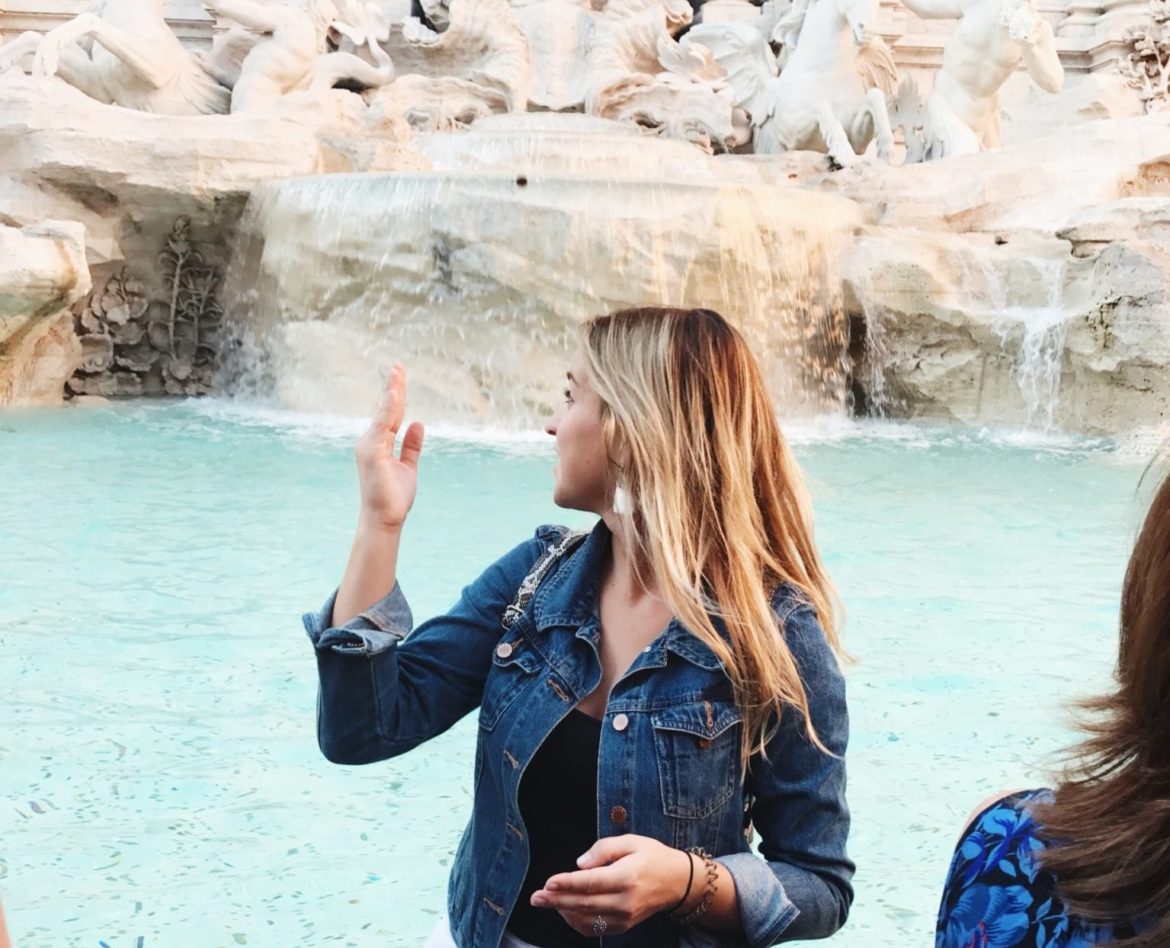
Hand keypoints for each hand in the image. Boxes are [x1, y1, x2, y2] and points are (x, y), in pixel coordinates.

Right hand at [354, 363, 424, 530]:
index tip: (401, 376)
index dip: (397, 395)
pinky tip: (396, 393)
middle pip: (386, 409)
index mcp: (379, 444)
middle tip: (399, 364)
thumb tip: (418, 423)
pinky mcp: (372, 452)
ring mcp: (369, 446)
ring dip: (392, 392)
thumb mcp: (408, 466)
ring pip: (385, 413)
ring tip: (398, 372)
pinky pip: (383, 425)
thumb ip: (411, 445)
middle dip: (394, 386)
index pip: (391, 414)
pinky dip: (389, 408)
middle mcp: (371, 441)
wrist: (384, 519)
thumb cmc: (394, 497)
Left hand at [529, 835, 692, 935]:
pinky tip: (565, 910)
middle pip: (584, 904)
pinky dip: (576, 922)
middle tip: (535, 897)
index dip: (567, 883)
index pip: (591, 883)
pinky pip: (595, 929)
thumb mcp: (631, 841)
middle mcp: (625, 901)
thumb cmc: (652, 856)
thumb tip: (580, 864)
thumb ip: (603, 849)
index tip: (548, 882)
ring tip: (546, 901)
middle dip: (556, 901)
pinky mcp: (623, 926)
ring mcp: (625, 917)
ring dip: (563, 912)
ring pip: (587, 920)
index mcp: (627, 877)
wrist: (677, 882)